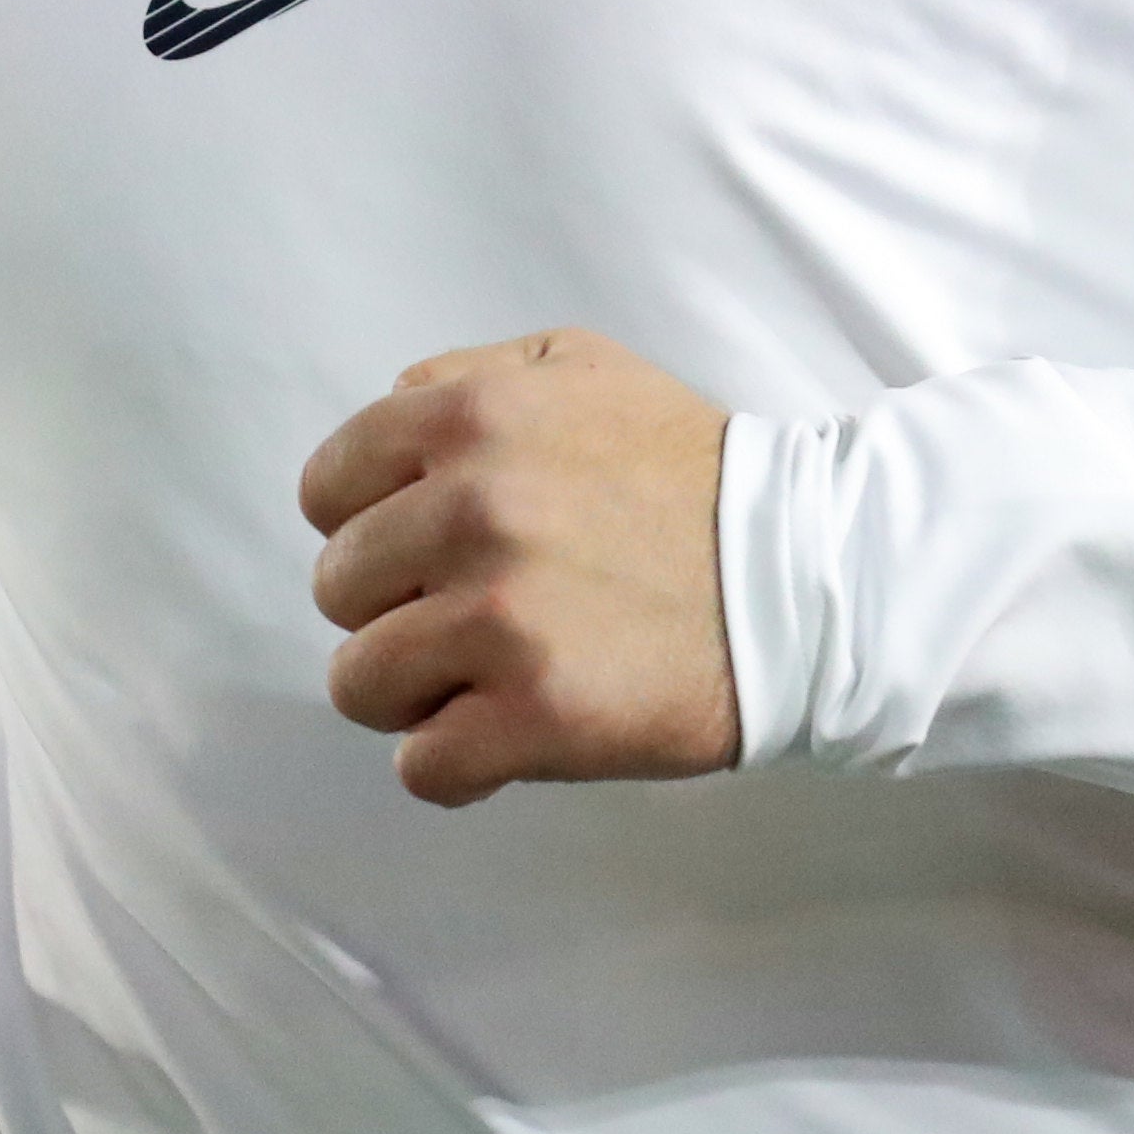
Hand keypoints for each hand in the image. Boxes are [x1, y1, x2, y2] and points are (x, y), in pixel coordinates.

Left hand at [298, 325, 738, 806]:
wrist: (808, 577)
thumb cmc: (691, 475)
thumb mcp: (584, 367)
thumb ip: (471, 374)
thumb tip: (392, 406)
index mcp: (471, 418)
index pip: (326, 490)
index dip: (367, 526)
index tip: (423, 551)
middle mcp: (472, 510)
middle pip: (337, 591)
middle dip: (394, 609)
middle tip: (474, 615)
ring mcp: (500, 619)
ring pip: (360, 684)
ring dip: (416, 692)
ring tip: (488, 678)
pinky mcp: (535, 718)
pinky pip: (423, 767)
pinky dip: (458, 764)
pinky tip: (513, 733)